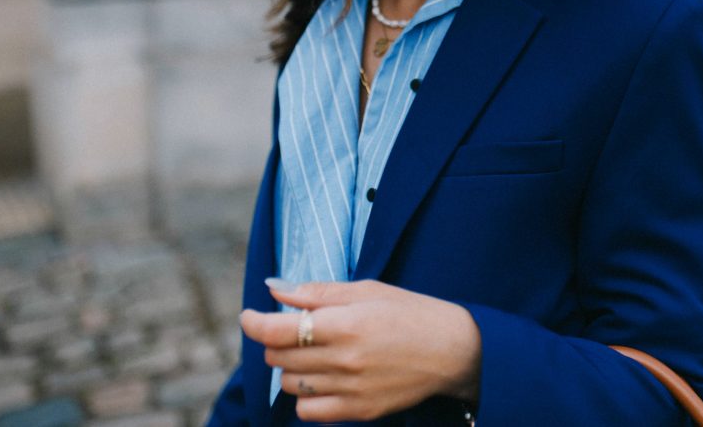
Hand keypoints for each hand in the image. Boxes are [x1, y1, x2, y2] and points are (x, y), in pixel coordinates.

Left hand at [239, 279, 481, 422]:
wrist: (453, 350)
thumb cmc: (411, 312)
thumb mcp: (368, 290)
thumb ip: (318, 293)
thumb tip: (275, 291)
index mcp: (347, 323)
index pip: (278, 330)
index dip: (254, 322)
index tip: (250, 316)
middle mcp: (345, 359)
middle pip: (279, 356)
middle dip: (278, 341)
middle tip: (297, 330)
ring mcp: (351, 389)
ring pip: (288, 383)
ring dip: (291, 367)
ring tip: (316, 353)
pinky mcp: (358, 411)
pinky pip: (307, 410)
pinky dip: (304, 395)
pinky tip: (322, 379)